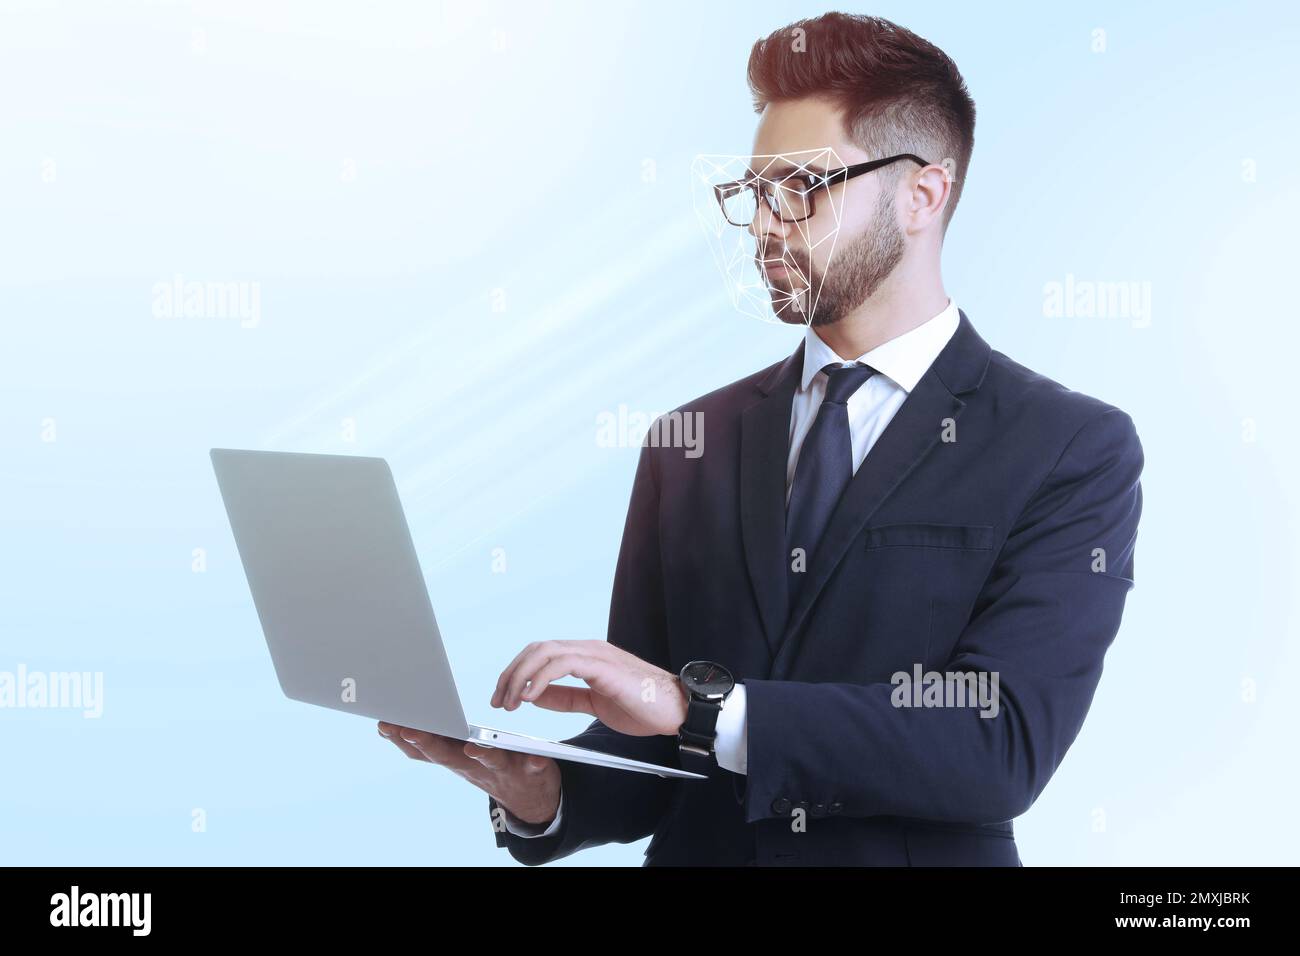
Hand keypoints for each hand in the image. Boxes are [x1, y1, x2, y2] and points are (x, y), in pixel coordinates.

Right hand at [377, 722, 560, 826]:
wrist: (529, 798)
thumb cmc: (487, 767)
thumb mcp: (454, 756)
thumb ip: (429, 743)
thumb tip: (387, 727)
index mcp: (455, 757)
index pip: (425, 749)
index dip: (403, 738)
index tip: (384, 723)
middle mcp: (474, 766)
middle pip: (449, 756)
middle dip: (428, 743)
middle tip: (410, 730)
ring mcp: (502, 770)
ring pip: (490, 762)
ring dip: (480, 755)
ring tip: (471, 746)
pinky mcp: (532, 769)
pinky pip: (533, 765)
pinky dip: (534, 761)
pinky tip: (536, 755)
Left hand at [490, 640, 687, 736]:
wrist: (676, 709)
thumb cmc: (642, 706)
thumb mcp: (593, 704)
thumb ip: (565, 697)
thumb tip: (534, 696)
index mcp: (586, 656)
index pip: (541, 654)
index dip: (516, 673)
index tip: (503, 697)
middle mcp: (588, 649)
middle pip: (537, 649)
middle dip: (511, 674)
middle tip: (498, 701)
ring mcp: (595, 654)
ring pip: (545, 653)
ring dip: (520, 677)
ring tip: (510, 701)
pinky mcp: (603, 665)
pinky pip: (562, 664)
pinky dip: (540, 678)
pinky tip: (530, 697)